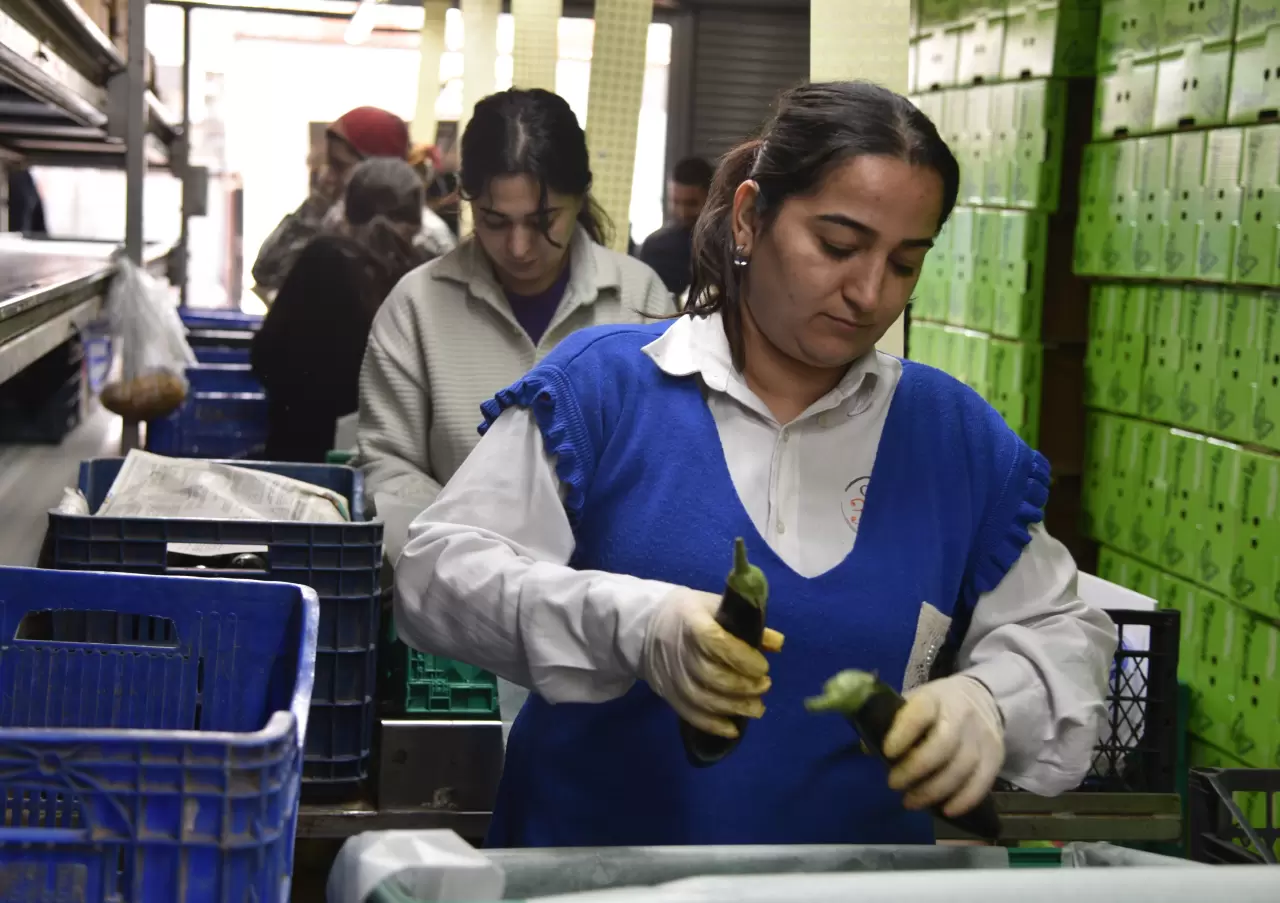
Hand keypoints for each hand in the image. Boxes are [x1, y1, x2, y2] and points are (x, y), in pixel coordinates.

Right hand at [639, 588, 783, 738]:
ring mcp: (671, 674)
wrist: (646, 627)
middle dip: (743, 685)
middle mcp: (678, 650)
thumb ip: (747, 624)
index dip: (741, 657)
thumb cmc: (691, 613)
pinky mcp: (667, 693)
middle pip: (710, 675)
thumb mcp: (716, 607)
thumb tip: (777, 643)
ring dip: (733, 707)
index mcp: (691, 621)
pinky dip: (712, 725)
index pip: (715, 642)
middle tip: (765, 685)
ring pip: (702, 698)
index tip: (763, 667)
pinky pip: (689, 713)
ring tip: (757, 708)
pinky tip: (733, 729)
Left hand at [882, 675, 1003, 817]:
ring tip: (911, 801)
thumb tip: (865, 749)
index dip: (904, 732)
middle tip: (893, 784)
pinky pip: (982, 782)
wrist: (981, 698)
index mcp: (935, 697)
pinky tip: (945, 810)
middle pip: (943, 745)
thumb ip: (892, 723)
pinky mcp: (996, 755)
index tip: (887, 752)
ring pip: (962, 767)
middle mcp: (962, 714)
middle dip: (916, 769)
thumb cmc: (936, 706)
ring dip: (934, 791)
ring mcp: (982, 736)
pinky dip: (964, 800)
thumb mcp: (913, 702)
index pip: (921, 712)